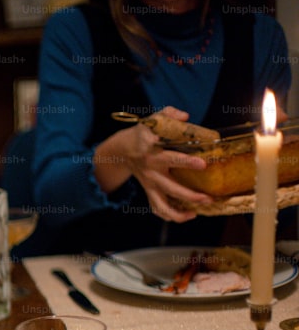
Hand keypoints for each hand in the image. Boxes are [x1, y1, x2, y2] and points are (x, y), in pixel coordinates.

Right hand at [98, 106, 211, 222]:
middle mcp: (151, 171)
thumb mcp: (152, 119)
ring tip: (196, 213)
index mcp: (152, 152)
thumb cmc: (143, 134)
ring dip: (179, 213)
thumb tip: (185, 117)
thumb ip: (169, 114)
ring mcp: (149, 184)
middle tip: (207, 198)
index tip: (203, 164)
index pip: (171, 158)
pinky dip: (170, 216)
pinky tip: (186, 215)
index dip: (187, 161)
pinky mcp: (148, 191)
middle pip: (170, 187)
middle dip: (189, 195)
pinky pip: (157, 208)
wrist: (121, 151)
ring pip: (161, 205)